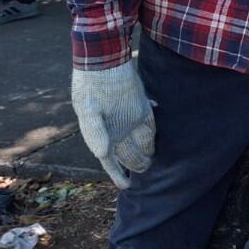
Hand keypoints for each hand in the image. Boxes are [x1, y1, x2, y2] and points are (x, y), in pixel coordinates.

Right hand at [71, 60, 155, 188]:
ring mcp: (130, 118)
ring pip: (141, 141)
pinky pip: (151, 124)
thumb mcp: (88, 110)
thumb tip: (102, 154)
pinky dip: (155, 133)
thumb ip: (95, 133)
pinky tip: (161, 141)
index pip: (110, 160)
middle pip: (130, 153)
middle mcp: (117, 129)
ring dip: (148, 152)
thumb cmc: (91, 87)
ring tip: (157, 163)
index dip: (118, 174)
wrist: (104, 61)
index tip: (127, 187)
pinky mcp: (142, 105)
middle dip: (138, 164)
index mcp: (101, 133)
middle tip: (149, 174)